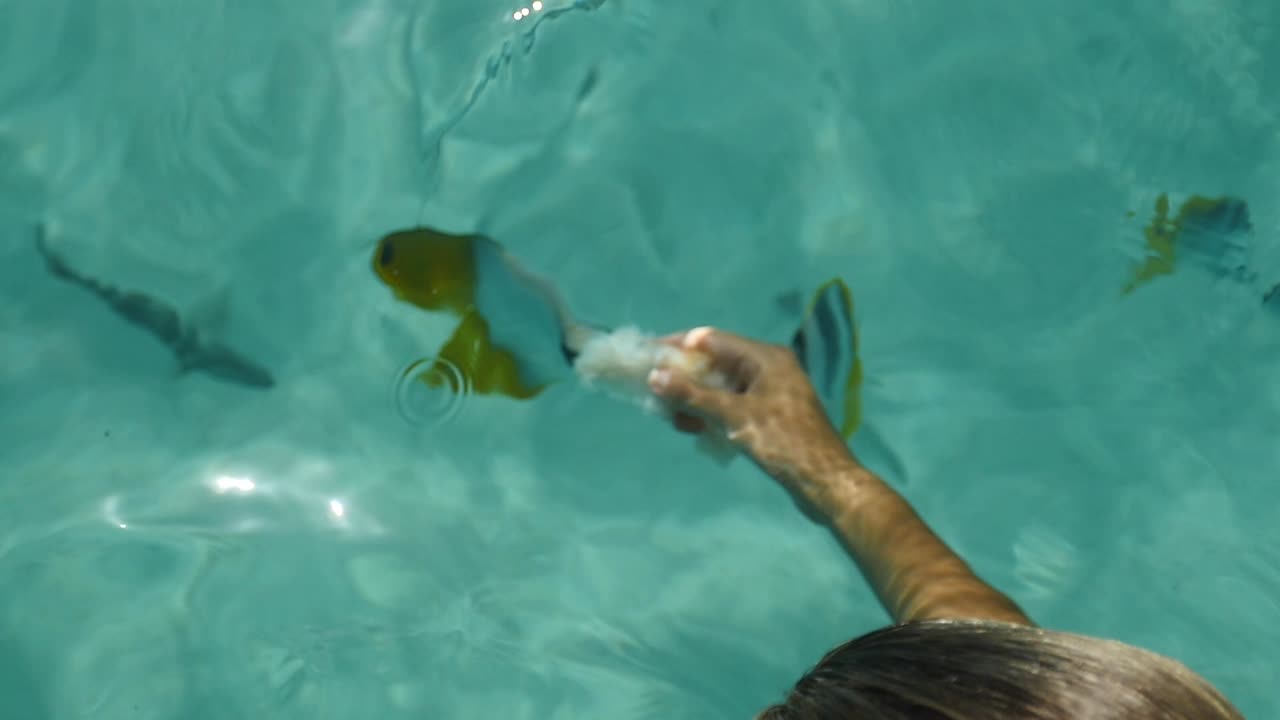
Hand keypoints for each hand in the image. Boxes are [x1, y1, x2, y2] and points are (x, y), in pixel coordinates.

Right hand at [647, 326, 853, 490]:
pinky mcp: (770, 416)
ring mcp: (771, 393)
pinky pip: (733, 406)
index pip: (711, 339)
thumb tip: (655, 376)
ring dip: (695, 399)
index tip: (648, 354)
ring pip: (723, 388)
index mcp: (765, 357)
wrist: (825, 482)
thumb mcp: (734, 417)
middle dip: (684, 377)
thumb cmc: (782, 442)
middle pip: (716, 363)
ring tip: (669, 417)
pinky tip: (694, 429)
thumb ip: (693, 396)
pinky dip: (712, 413)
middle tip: (653, 391)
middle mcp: (768, 368)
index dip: (677, 345)